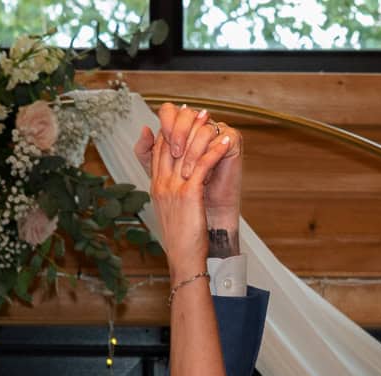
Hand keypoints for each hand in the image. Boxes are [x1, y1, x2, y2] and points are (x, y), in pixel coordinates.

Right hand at [139, 103, 235, 278]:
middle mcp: (161, 184)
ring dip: (200, 132)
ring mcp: (173, 188)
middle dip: (184, 125)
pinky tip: (225, 141)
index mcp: (155, 186)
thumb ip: (171, 192)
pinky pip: (202, 164)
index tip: (182, 119)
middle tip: (199, 112)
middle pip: (169, 144)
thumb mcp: (171, 211)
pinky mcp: (189, 194)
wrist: (183, 258)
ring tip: (212, 120)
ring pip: (185, 150)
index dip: (169, 131)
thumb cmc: (181, 239)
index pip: (159, 150)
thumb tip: (178, 181)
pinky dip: (214, 150)